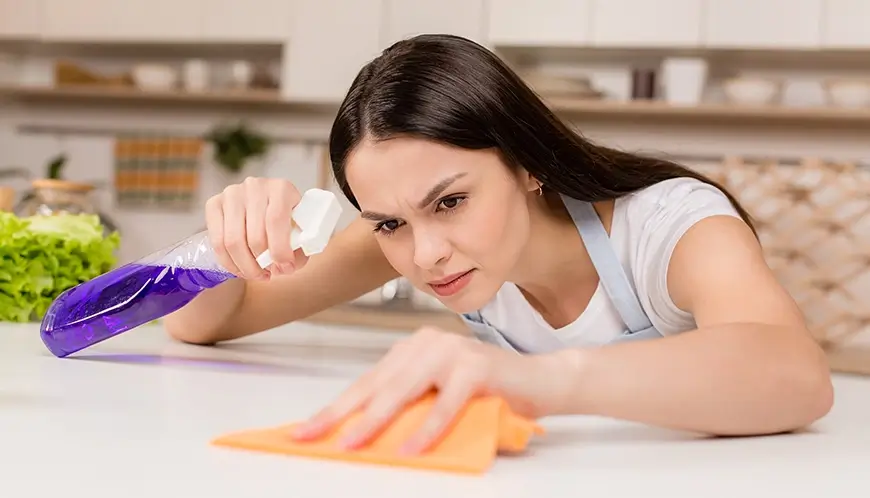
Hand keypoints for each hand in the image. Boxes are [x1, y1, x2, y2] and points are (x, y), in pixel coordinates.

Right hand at [205, 177, 306, 279]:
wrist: (271, 204)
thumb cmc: (289, 219)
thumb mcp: (301, 230)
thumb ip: (298, 248)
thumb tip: (283, 267)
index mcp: (281, 189)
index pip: (276, 221)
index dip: (280, 250)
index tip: (286, 268)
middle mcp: (255, 186)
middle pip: (254, 235)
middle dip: (262, 263)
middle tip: (269, 274)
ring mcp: (232, 194)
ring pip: (233, 241)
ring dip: (245, 266)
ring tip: (255, 274)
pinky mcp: (214, 204)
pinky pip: (216, 241)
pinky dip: (228, 262)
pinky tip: (240, 268)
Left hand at [291, 327, 576, 454]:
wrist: (543, 380)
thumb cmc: (489, 393)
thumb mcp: (439, 399)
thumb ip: (410, 408)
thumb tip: (364, 440)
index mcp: (413, 348)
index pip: (367, 382)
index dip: (334, 408)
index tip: (304, 430)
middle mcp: (428, 342)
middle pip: (377, 385)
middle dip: (341, 414)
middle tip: (312, 437)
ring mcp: (453, 350)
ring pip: (405, 390)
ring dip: (377, 420)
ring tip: (354, 445)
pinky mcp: (477, 366)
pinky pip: (446, 402)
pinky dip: (428, 427)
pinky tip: (412, 448)